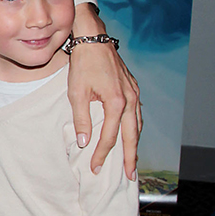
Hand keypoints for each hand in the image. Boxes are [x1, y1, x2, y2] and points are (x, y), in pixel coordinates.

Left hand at [66, 12, 140, 176]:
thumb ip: (81, 120)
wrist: (93, 39)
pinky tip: (131, 134)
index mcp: (116, 102)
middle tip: (129, 176)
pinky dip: (135, 127)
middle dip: (130, 158)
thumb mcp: (76, 93)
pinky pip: (137, 113)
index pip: (110, 136)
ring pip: (138, 125)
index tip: (95, 168)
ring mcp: (134, 93)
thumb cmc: (83, 64)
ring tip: (132, 160)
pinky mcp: (133, 88)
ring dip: (135, 144)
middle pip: (132, 136)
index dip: (102, 154)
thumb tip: (84, 142)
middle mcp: (130, 99)